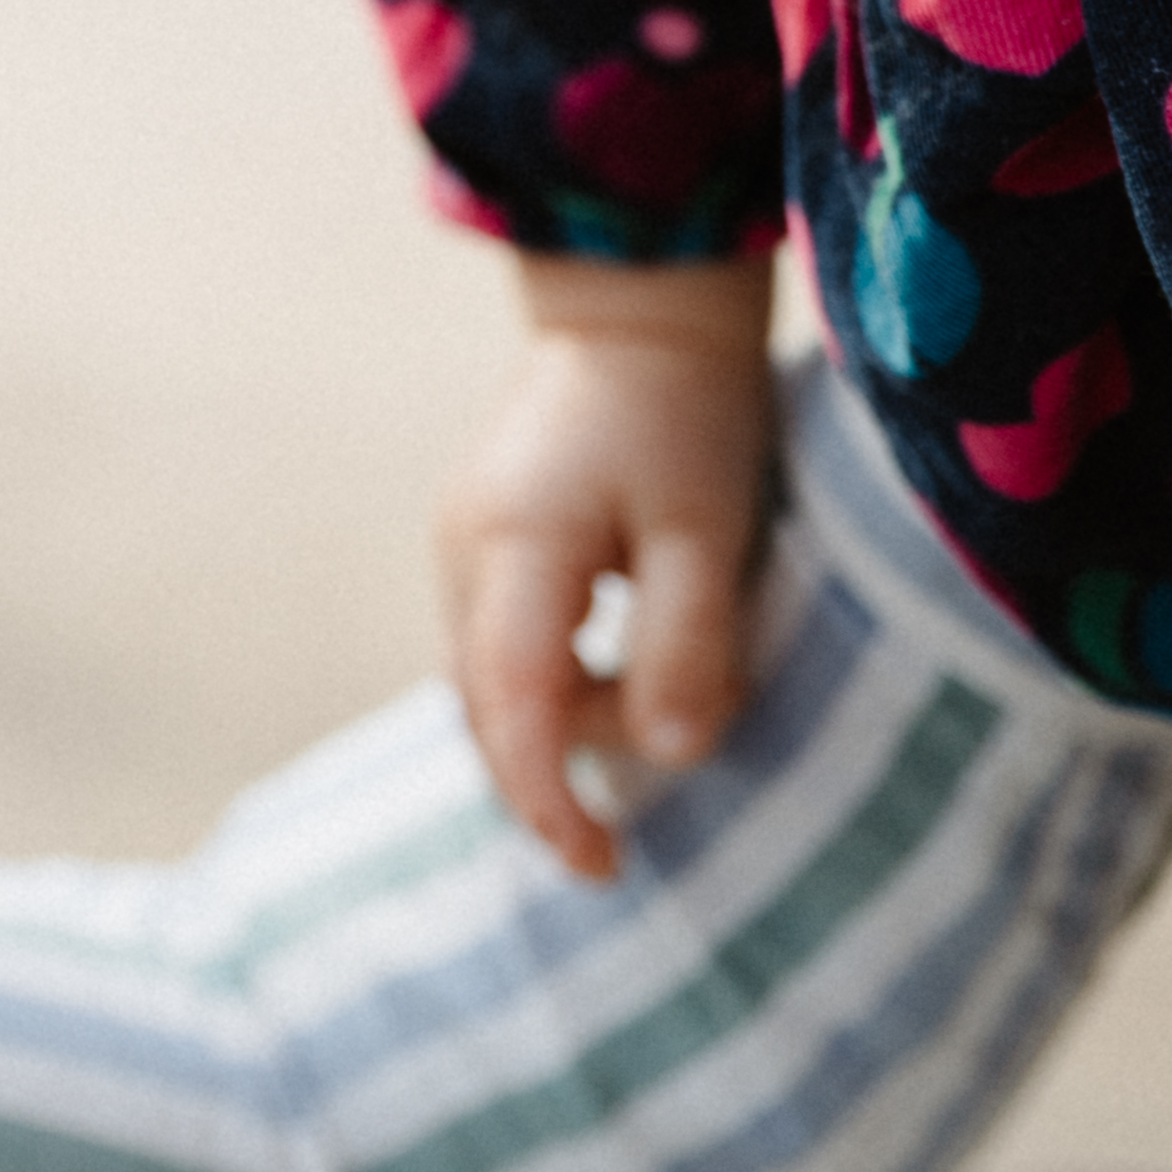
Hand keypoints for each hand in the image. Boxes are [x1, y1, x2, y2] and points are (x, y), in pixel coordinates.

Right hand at [439, 263, 773, 878]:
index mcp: (514, 545)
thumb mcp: (707, 524)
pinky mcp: (485, 535)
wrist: (642, 305)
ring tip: (644, 738)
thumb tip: (670, 754)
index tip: (604, 865)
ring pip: (489, 679)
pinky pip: (502, 642)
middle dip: (551, 775)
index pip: (512, 706)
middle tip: (626, 829)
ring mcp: (464, 541)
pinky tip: (612, 683)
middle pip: (486, 705)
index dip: (550, 799)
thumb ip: (686, 638)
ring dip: (556, 726)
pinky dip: (549, 685)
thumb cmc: (683, 407)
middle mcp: (465, 551)